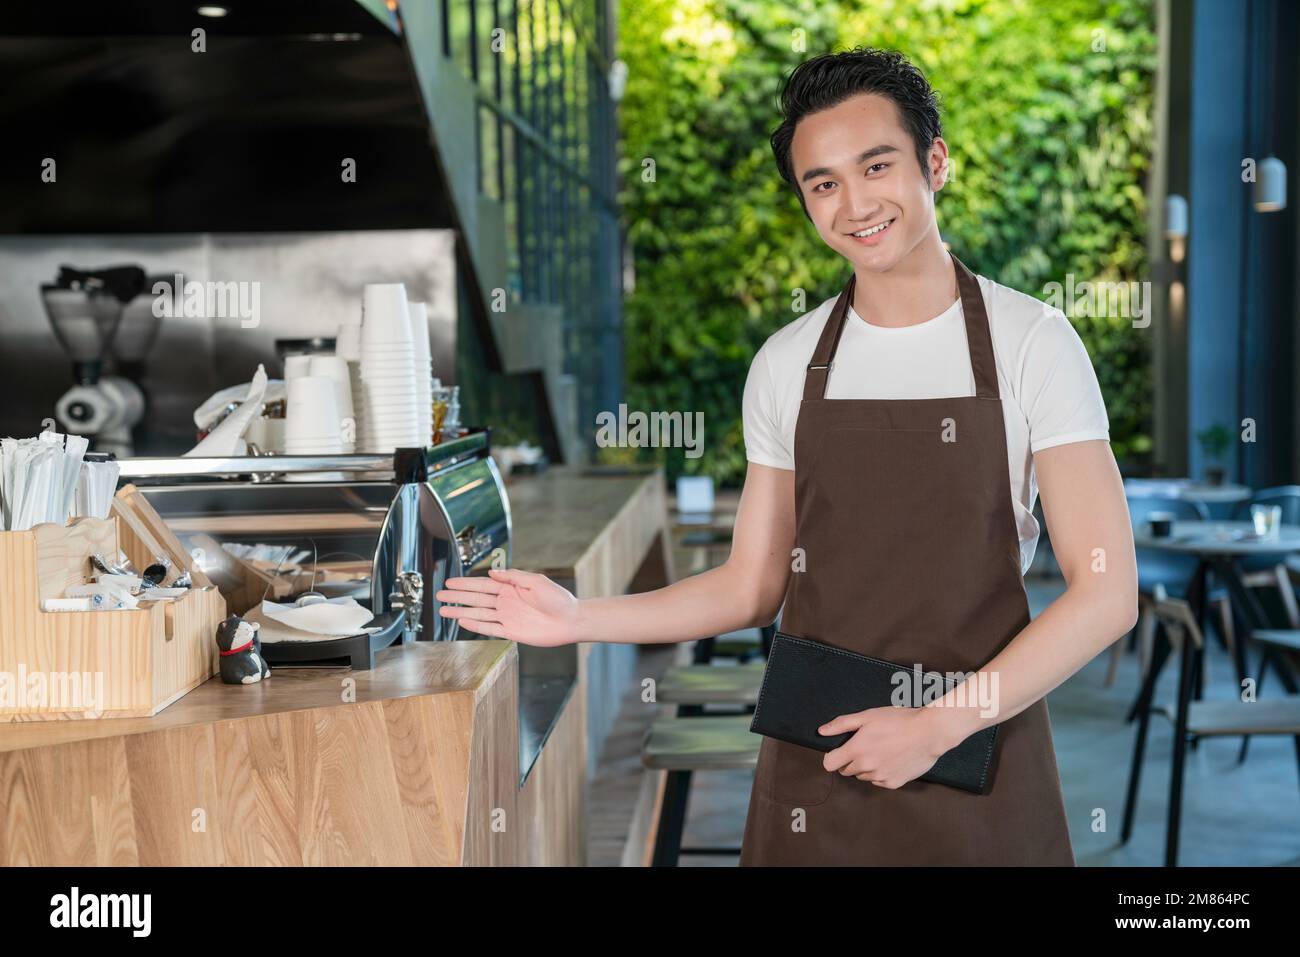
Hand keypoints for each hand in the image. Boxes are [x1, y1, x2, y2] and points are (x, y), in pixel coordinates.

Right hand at [435, 568, 578, 645]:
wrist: (570, 620)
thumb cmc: (558, 598)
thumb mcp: (535, 581)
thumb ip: (513, 577)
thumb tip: (492, 572)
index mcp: (511, 588)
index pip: (482, 584)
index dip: (465, 584)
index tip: (449, 582)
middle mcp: (506, 602)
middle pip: (476, 599)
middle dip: (457, 596)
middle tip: (439, 595)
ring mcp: (507, 617)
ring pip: (478, 614)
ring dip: (460, 612)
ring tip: (443, 610)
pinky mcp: (511, 632)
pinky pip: (489, 628)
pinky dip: (475, 625)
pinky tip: (462, 621)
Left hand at [819, 706, 948, 789]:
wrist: (929, 733)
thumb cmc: (899, 721)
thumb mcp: (868, 716)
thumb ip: (842, 724)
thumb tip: (822, 731)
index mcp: (857, 750)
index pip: (829, 764)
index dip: (832, 756)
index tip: (840, 750)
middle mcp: (867, 767)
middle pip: (846, 771)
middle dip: (850, 760)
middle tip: (865, 745)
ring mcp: (880, 777)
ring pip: (862, 776)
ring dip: (866, 767)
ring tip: (881, 750)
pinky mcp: (893, 783)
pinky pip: (878, 781)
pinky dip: (880, 773)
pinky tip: (891, 758)